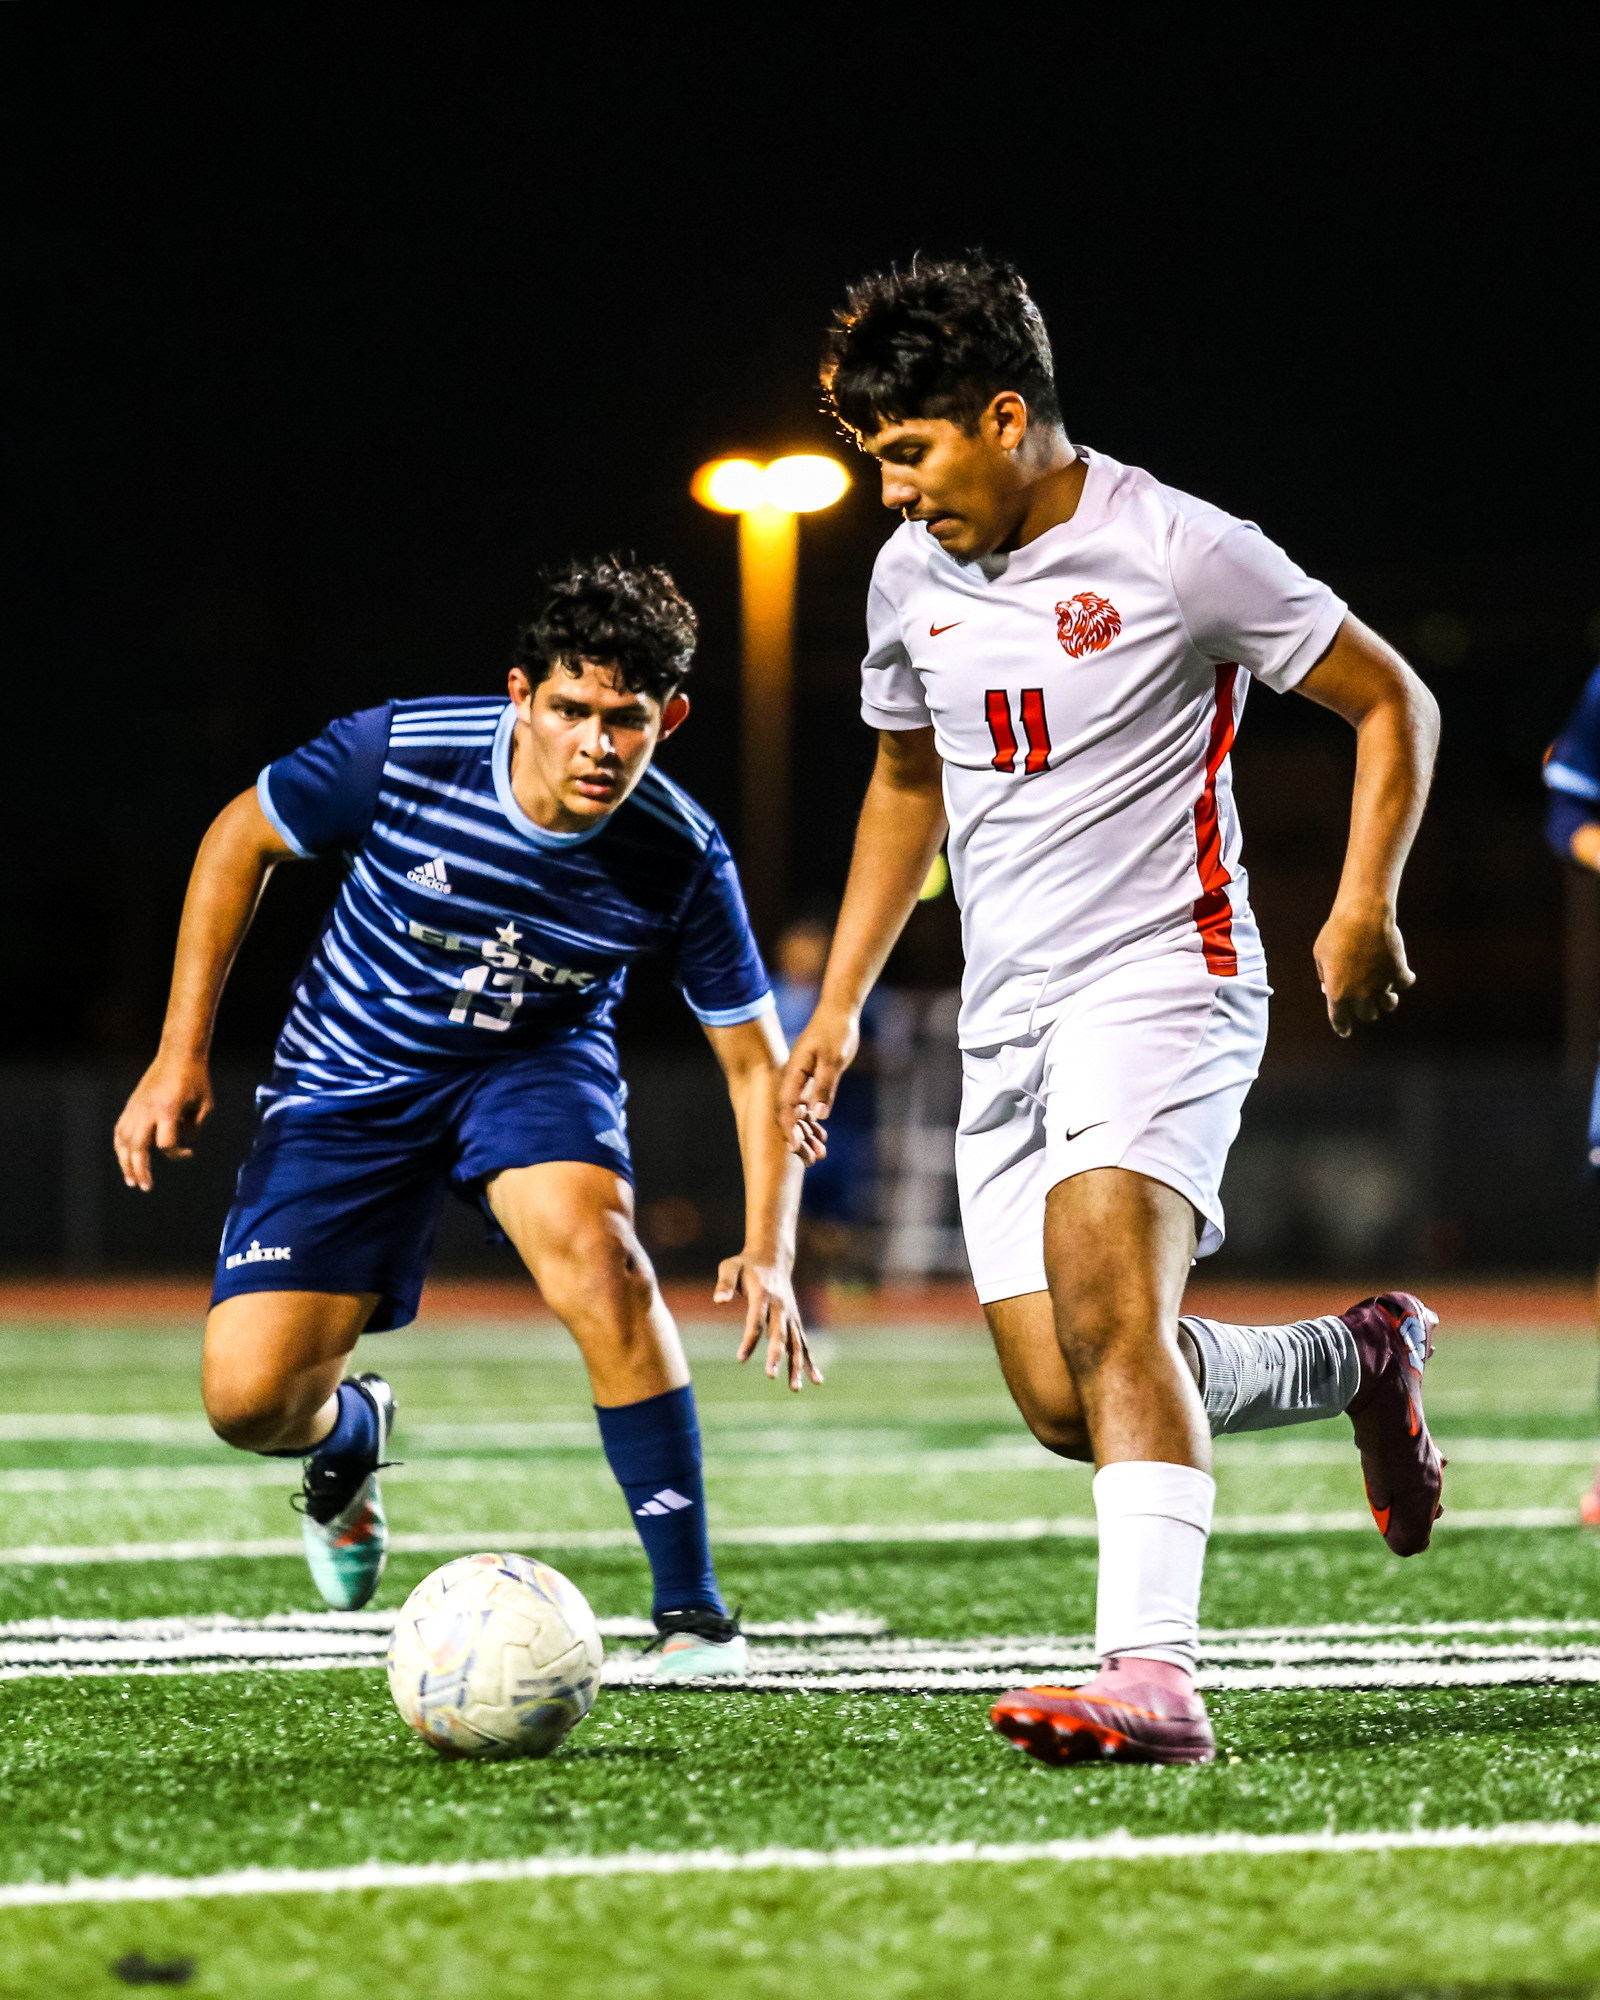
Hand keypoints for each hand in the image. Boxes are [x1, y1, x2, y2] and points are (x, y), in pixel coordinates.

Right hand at [113, 1052, 214, 1190]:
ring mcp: (136, 1107)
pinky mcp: (131, 1105)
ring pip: (124, 1141)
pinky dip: (121, 1146)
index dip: (178, 1153)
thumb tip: (182, 1144)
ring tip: (131, 1180)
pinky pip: (120, 1130)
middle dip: (139, 1169)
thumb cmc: (196, 1079)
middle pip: (137, 1147)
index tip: (189, 1153)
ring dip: (126, 1162)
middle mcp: (147, 1110)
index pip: (166, 1143)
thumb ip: (196, 1127)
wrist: (178, 1054)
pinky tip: (124, 1159)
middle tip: (144, 1187)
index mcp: (167, 1110)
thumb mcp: (206, 1104)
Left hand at [716, 1251, 823, 1391]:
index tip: (741, 1358)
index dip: (749, 1340)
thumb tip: (718, 1300)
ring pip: (795, 1343)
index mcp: (763, 1295)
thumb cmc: (746, 1264)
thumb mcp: (730, 1267)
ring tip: (795, 1388)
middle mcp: (780, 1307)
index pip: (756, 1320)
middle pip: (779, 1334)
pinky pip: (803, 1344)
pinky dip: (809, 1362)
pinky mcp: (795, 1321)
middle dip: (776, 1356)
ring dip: (796, 1365)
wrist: (773, 1257)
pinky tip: (816, 1380)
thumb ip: (724, 1283)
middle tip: (771, 1375)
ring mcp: (790, 1315)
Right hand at [778, 1003, 859, 1156]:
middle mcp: (793, 1077)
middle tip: (809, 1160)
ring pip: (796, 1112)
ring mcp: (800, 1078)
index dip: (789, 1129)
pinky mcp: (810, 1078)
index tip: (794, 1148)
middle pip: (788, 1113)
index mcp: (794, 1072)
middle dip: (795, 1137)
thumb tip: (819, 1115)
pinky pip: (805, 1105)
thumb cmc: (836, 1032)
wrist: (839, 1012)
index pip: (787, 1106)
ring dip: (804, 1133)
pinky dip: (810, 1121)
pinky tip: (819, 1135)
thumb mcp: (833, 1060)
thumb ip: (826, 1087)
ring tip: (817, 1153)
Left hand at [1313, 898, 1414, 1037]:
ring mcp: (1382, 984)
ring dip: (1387, 1003)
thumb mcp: (1320, 955)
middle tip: (1364, 1005)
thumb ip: (1325, 976)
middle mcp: (1361, 994)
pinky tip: (1401, 973)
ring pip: (1388, 1005)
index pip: (1340, 1020)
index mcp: (1337, 993)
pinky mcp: (1398, 972)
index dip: (1342, 1027)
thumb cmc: (1336, 932)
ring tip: (1388, 998)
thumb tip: (1329, 989)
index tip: (1344, 1032)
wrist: (1362, 915)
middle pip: (1367, 1015)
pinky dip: (1403, 978)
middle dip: (1364, 1011)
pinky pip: (1404, 982)